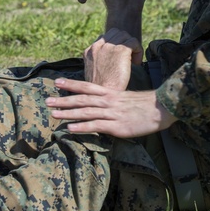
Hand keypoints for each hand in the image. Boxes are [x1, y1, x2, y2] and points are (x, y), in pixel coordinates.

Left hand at [47, 79, 175, 137]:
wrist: (162, 108)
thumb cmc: (146, 105)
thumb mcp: (127, 98)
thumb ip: (113, 101)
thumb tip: (102, 105)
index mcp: (111, 93)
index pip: (87, 86)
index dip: (71, 84)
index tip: (57, 82)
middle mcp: (109, 101)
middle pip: (82, 99)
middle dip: (63, 99)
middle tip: (47, 101)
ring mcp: (112, 113)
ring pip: (86, 112)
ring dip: (68, 113)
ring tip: (53, 115)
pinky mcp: (117, 126)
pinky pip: (96, 126)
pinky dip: (82, 127)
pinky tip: (70, 128)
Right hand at [83, 28, 141, 89]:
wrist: (104, 97)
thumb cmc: (102, 90)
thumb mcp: (95, 73)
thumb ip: (100, 62)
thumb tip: (113, 59)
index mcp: (89, 51)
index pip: (105, 37)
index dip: (115, 45)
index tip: (120, 58)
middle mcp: (98, 46)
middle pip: (117, 33)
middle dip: (124, 43)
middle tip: (128, 59)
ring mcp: (108, 47)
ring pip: (126, 36)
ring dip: (131, 47)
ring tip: (132, 62)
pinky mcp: (120, 50)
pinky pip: (134, 42)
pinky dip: (138, 51)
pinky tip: (136, 64)